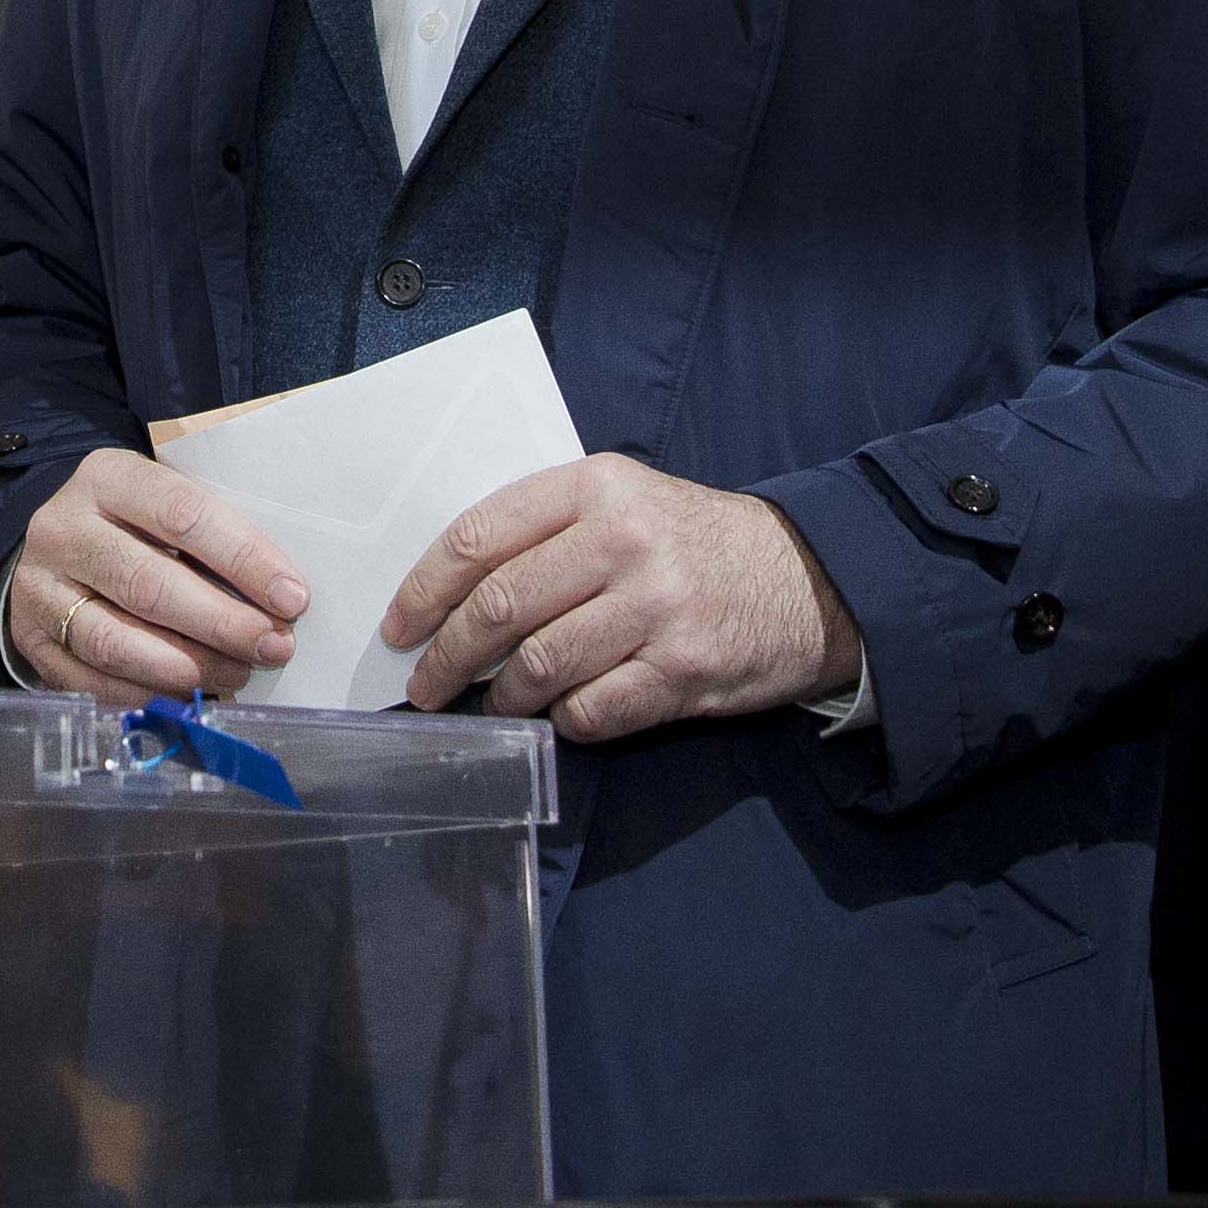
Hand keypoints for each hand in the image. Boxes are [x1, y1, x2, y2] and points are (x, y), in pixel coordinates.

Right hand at [9, 451, 307, 706]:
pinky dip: (146, 694)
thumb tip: (281, 597)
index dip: (242, 559)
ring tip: (238, 673)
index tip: (292, 596)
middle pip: (147, 583)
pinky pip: (91, 681)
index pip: (181, 515)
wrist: (57, 544)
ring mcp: (40, 588)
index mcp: (107, 477)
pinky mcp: (31, 640)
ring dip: (187, 667)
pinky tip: (190, 695)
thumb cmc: (136, 524)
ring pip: (114, 640)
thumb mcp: (166, 502)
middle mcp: (63, 529)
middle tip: (274, 646)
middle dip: (221, 622)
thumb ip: (213, 534)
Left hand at [382, 456, 858, 742]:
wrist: (806, 577)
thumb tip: (451, 593)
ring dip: (500, 697)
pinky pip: (592, 710)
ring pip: (540, 666)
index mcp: (596, 487)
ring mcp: (656, 607)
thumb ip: (546, 530)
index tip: (400, 626)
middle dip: (448, 654)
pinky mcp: (683, 670)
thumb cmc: (691, 540)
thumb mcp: (623, 501)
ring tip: (488, 706)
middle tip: (425, 683)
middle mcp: (624, 541)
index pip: (481, 536)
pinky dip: (562, 721)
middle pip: (501, 606)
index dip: (426, 588)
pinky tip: (558, 715)